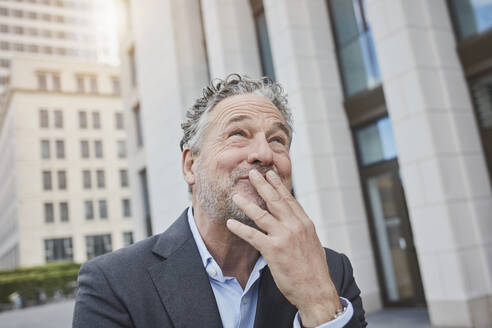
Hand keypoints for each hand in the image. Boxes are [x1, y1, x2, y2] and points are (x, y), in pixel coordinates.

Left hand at [226, 169, 341, 326]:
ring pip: (262, 215)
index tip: (271, 174)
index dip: (278, 185)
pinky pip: (252, 236)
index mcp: (305, 223)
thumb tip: (293, 222)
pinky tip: (230, 223)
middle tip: (253, 173)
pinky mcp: (273, 250)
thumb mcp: (311, 243)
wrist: (316, 290)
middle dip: (263, 185)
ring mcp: (284, 237)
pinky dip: (240, 228)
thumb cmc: (314, 269)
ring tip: (236, 196)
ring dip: (247, 204)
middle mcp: (295, 226)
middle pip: (275, 200)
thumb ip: (301, 230)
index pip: (289, 199)